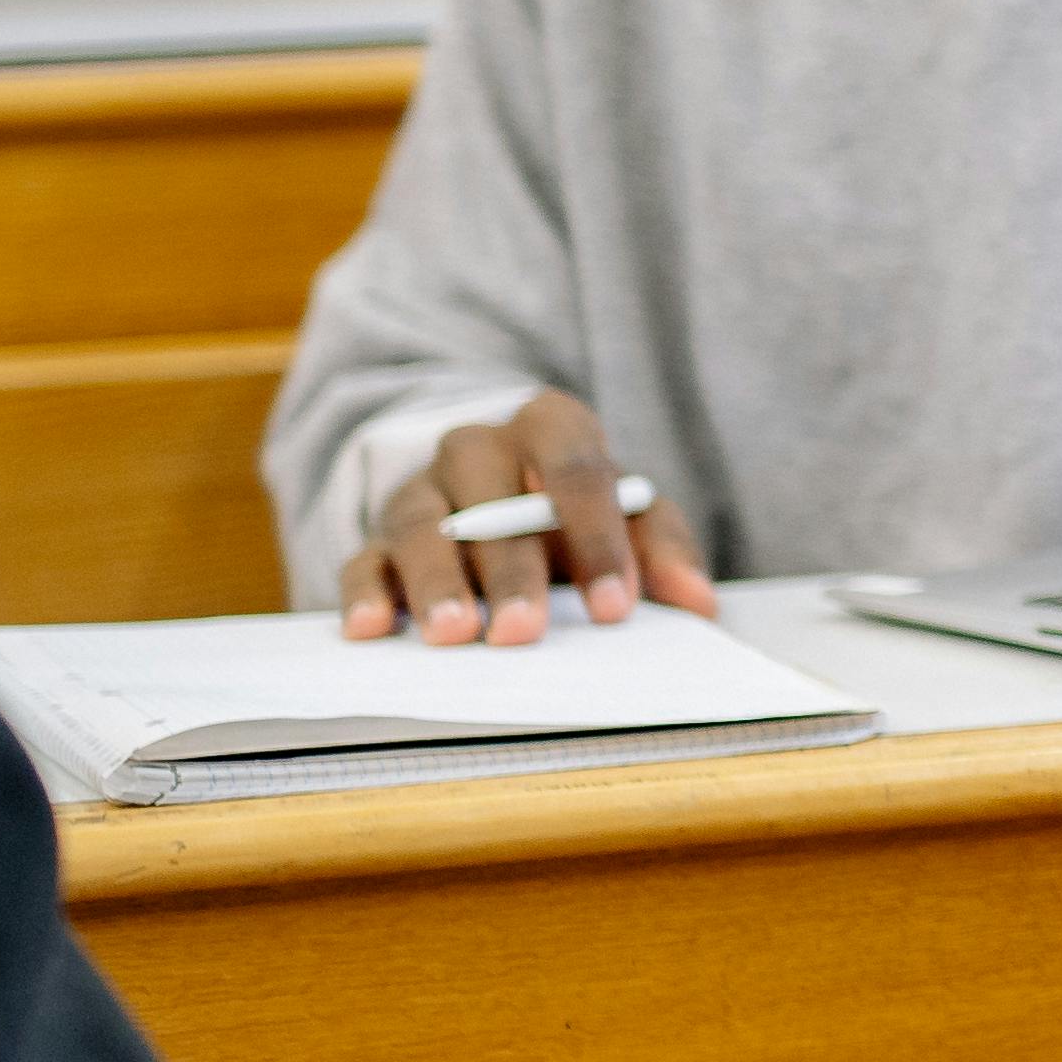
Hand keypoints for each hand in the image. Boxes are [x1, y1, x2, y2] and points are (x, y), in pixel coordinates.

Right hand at [338, 389, 716, 646]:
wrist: (500, 492)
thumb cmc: (576, 509)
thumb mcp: (632, 516)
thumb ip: (663, 551)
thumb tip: (699, 603)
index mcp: (551, 428)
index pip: (577, 471)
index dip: (598, 539)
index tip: (614, 607)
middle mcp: (478, 448)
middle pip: (491, 498)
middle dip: (510, 568)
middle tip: (523, 630)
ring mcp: (422, 490)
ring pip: (421, 525)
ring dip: (437, 581)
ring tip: (455, 634)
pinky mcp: (377, 537)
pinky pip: (363, 558)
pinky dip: (365, 593)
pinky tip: (373, 627)